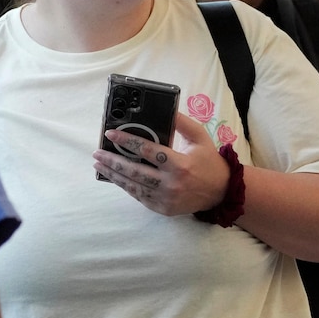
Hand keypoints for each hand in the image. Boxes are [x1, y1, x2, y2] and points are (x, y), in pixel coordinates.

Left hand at [92, 112, 229, 216]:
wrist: (221, 192)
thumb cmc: (209, 161)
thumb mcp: (200, 137)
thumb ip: (183, 123)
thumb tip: (167, 108)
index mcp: (180, 164)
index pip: (147, 150)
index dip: (127, 141)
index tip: (111, 134)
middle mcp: (171, 183)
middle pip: (134, 171)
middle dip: (112, 160)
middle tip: (96, 153)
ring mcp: (166, 198)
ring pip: (133, 185)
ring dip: (113, 174)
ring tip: (99, 164)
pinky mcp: (163, 208)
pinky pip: (139, 196)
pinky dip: (125, 186)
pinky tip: (115, 177)